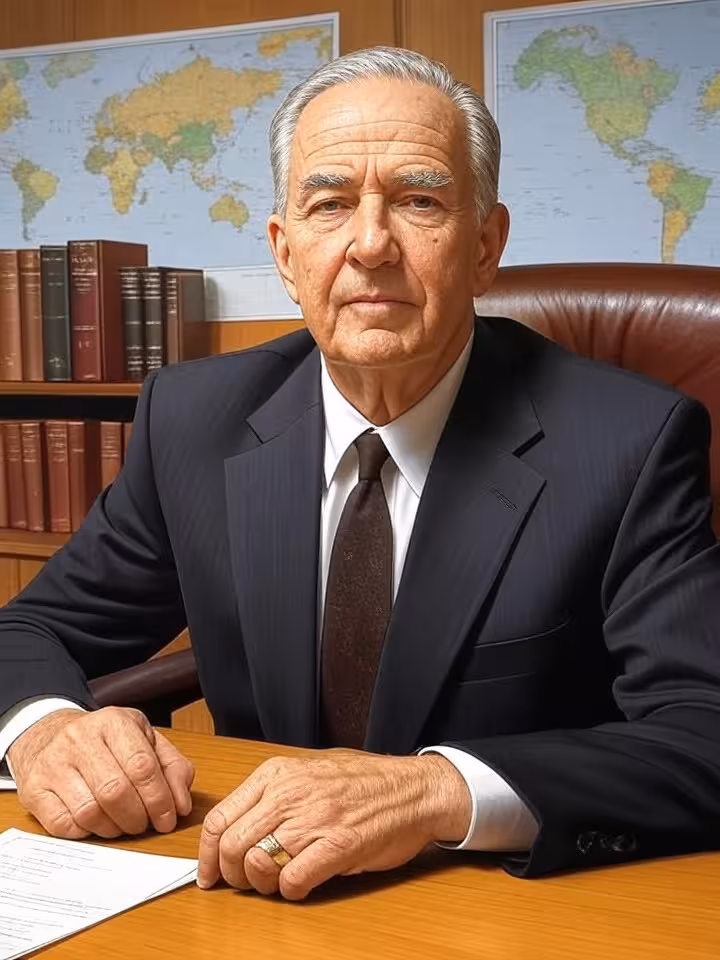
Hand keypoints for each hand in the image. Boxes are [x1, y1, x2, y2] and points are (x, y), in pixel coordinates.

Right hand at [8, 706, 194, 839]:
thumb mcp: (144, 738)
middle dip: (138, 818)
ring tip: (122, 825)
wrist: (48, 732)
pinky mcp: (33, 789)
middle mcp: (80, 738)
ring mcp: (53, 763)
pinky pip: (63, 825)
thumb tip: (181, 805)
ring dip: (113, 829)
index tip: (168, 818)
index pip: (141, 766)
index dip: (159, 799)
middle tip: (145, 825)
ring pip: (89, 812)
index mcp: (113, 721)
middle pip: (115, 791)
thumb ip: (171, 766)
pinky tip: (96, 823)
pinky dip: (85, 833)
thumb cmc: (104, 740)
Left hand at [197, 750, 470, 899]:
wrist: (413, 789)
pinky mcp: (338, 846)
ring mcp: (314, 819)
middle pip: (231, 846)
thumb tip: (233, 831)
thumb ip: (271, 796)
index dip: (206, 855)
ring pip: (256, 865)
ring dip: (260, 885)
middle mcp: (290, 793)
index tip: (209, 874)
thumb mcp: (308, 773)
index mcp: (277, 773)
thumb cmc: (363, 784)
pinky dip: (290, 891)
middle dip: (231, 875)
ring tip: (276, 882)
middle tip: (246, 883)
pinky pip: (292, 881)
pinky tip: (302, 883)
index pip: (219, 819)